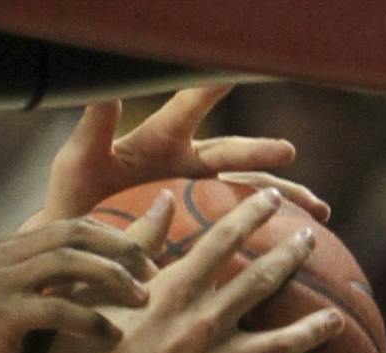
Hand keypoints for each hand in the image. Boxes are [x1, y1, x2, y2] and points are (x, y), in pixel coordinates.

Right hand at [0, 202, 166, 352]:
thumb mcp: (52, 310)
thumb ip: (86, 280)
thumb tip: (126, 262)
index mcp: (15, 249)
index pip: (79, 225)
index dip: (121, 241)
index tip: (154, 268)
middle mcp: (3, 256)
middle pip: (76, 234)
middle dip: (122, 252)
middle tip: (156, 278)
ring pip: (67, 261)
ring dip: (111, 279)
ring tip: (142, 302)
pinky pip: (53, 307)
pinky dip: (89, 320)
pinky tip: (112, 337)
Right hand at [32, 188, 342, 352]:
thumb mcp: (96, 291)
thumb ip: (135, 244)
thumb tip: (160, 199)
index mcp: (170, 293)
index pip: (222, 239)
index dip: (252, 213)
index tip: (272, 197)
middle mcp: (196, 326)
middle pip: (261, 281)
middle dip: (291, 255)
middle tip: (309, 239)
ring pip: (278, 344)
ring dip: (313, 329)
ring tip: (336, 319)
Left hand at [43, 87, 329, 223]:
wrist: (69, 252)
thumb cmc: (69, 202)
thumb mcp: (76, 165)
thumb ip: (94, 129)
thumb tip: (107, 90)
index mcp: (157, 143)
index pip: (188, 110)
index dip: (210, 88)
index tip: (235, 68)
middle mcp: (185, 163)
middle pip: (229, 154)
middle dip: (257, 153)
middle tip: (286, 151)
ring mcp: (195, 194)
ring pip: (247, 189)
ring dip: (279, 196)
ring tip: (316, 209)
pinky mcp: (198, 226)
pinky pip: (239, 226)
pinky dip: (269, 232)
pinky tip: (303, 238)